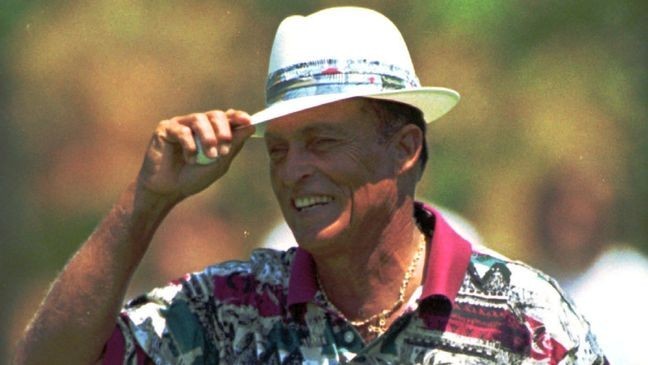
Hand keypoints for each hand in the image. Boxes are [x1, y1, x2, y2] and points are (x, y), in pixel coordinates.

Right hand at [136, 109, 254, 201]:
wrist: (169, 190)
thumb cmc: (193, 177)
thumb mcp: (219, 164)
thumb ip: (233, 145)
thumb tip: (250, 126)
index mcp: (212, 130)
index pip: (227, 117)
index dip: (238, 116)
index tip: (248, 121)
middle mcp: (197, 124)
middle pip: (215, 115)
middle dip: (223, 131)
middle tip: (224, 148)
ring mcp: (181, 124)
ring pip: (199, 119)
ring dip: (208, 138)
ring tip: (210, 156)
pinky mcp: (165, 128)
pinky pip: (182, 130)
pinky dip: (190, 145)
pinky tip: (190, 159)